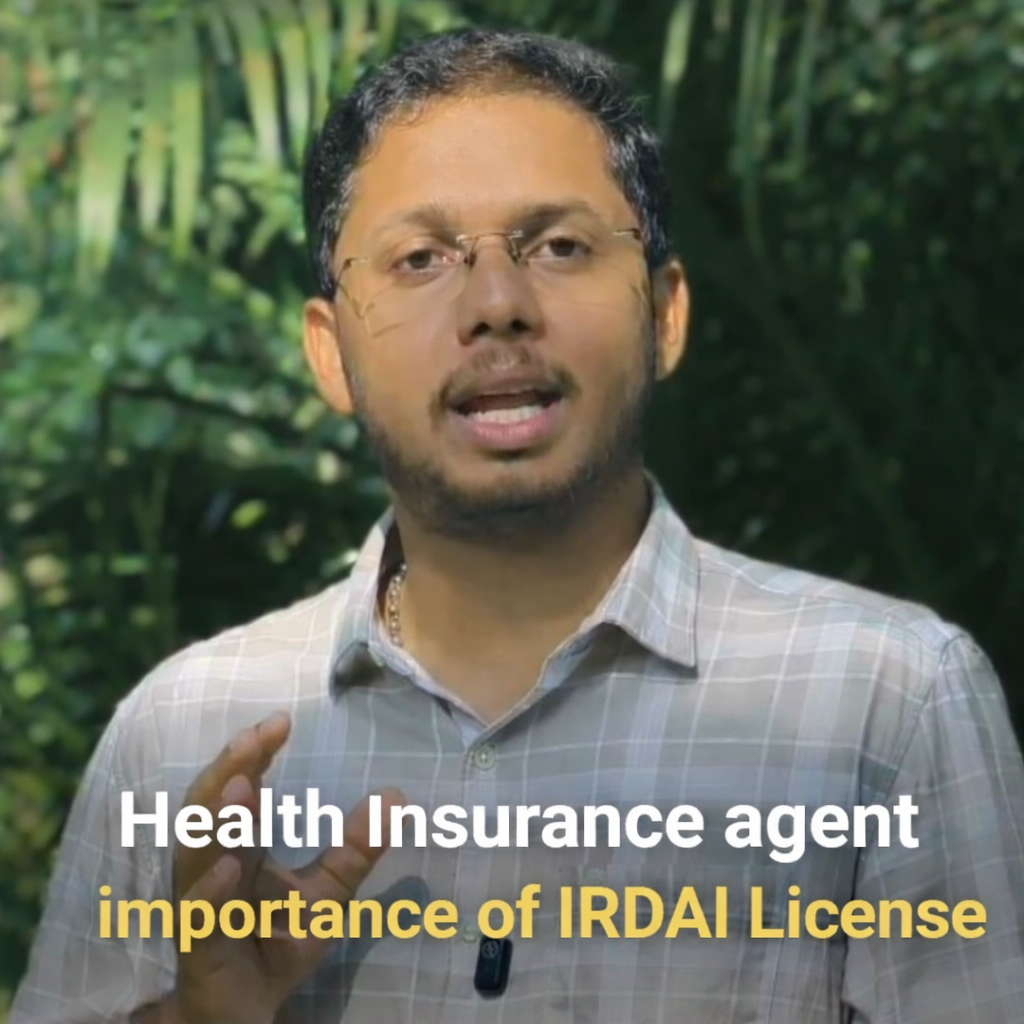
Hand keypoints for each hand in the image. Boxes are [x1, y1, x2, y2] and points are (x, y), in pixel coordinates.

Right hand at [165, 712, 402, 1023]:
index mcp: (239, 844)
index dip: (253, 754)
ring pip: (195, 857)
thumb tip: (398, 796)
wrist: (249, 1011)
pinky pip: (200, 918)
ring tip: (243, 787)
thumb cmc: (278, 942)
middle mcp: (210, 866)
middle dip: (228, 770)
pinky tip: (232, 867)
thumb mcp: (329, 893)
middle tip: (254, 738)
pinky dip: (211, 890)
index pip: (239, 787)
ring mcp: (200, 906)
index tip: (280, 722)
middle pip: (207, 809)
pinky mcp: (200, 949)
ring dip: (218, 822)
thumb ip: (357, 849)